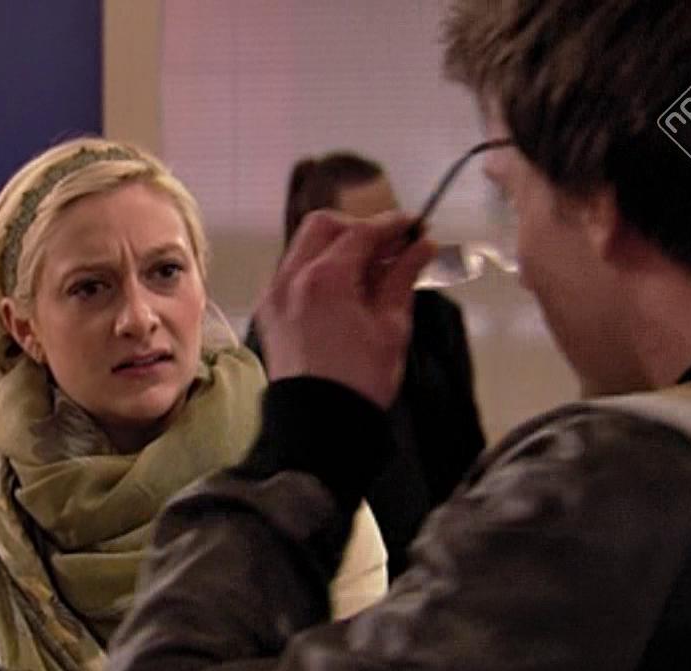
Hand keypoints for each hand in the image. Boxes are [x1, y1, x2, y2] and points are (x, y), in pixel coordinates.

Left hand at [254, 210, 435, 407]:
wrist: (320, 425)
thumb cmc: (361, 380)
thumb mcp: (392, 326)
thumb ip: (403, 277)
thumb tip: (422, 247)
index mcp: (324, 279)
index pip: (360, 233)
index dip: (391, 225)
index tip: (414, 226)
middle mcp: (290, 279)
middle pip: (323, 227)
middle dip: (358, 229)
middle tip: (389, 247)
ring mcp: (274, 295)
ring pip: (303, 248)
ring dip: (337, 248)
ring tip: (371, 271)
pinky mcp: (269, 314)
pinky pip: (292, 274)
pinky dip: (318, 270)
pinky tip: (345, 290)